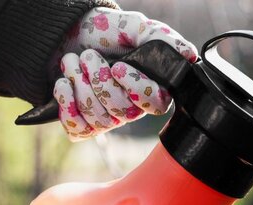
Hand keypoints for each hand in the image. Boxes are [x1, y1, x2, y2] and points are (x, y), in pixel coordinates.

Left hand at [53, 8, 197, 141]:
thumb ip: (161, 38)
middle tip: (88, 56)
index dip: (136, 88)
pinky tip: (63, 83)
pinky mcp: (82, 124)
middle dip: (98, 80)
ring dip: (79, 85)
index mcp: (148, 87)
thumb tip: (189, 54)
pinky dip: (66, 103)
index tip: (118, 66)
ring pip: (99, 120)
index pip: (155, 104)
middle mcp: (130, 108)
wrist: (65, 34)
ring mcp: (107, 118)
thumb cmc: (104, 32)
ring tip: (72, 62)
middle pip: (122, 111)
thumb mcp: (133, 28)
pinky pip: (78, 129)